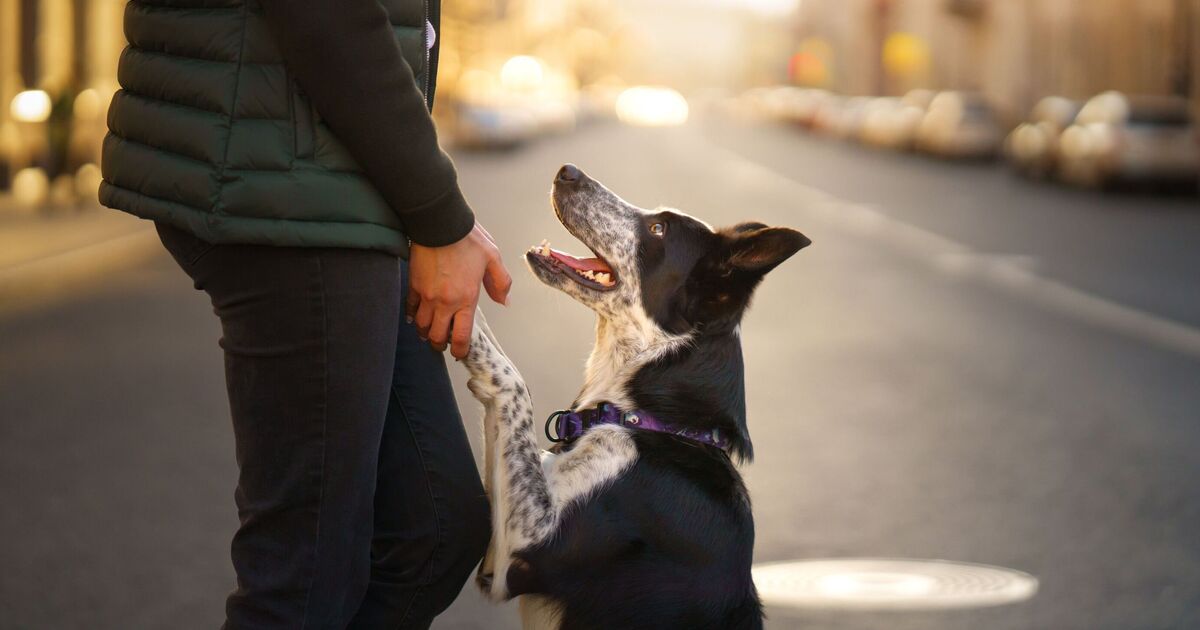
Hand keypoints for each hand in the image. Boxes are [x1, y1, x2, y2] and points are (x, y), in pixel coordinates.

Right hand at [407, 223, 511, 358]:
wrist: (440, 222)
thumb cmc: (467, 238)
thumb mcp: (493, 258)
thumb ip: (501, 283)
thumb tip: (505, 302)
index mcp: (466, 298)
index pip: (461, 336)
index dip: (460, 350)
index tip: (460, 352)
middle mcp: (444, 302)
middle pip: (437, 337)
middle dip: (441, 345)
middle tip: (444, 344)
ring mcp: (426, 295)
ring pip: (421, 326)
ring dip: (426, 333)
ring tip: (430, 332)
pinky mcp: (414, 285)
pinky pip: (411, 309)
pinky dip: (413, 317)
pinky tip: (416, 317)